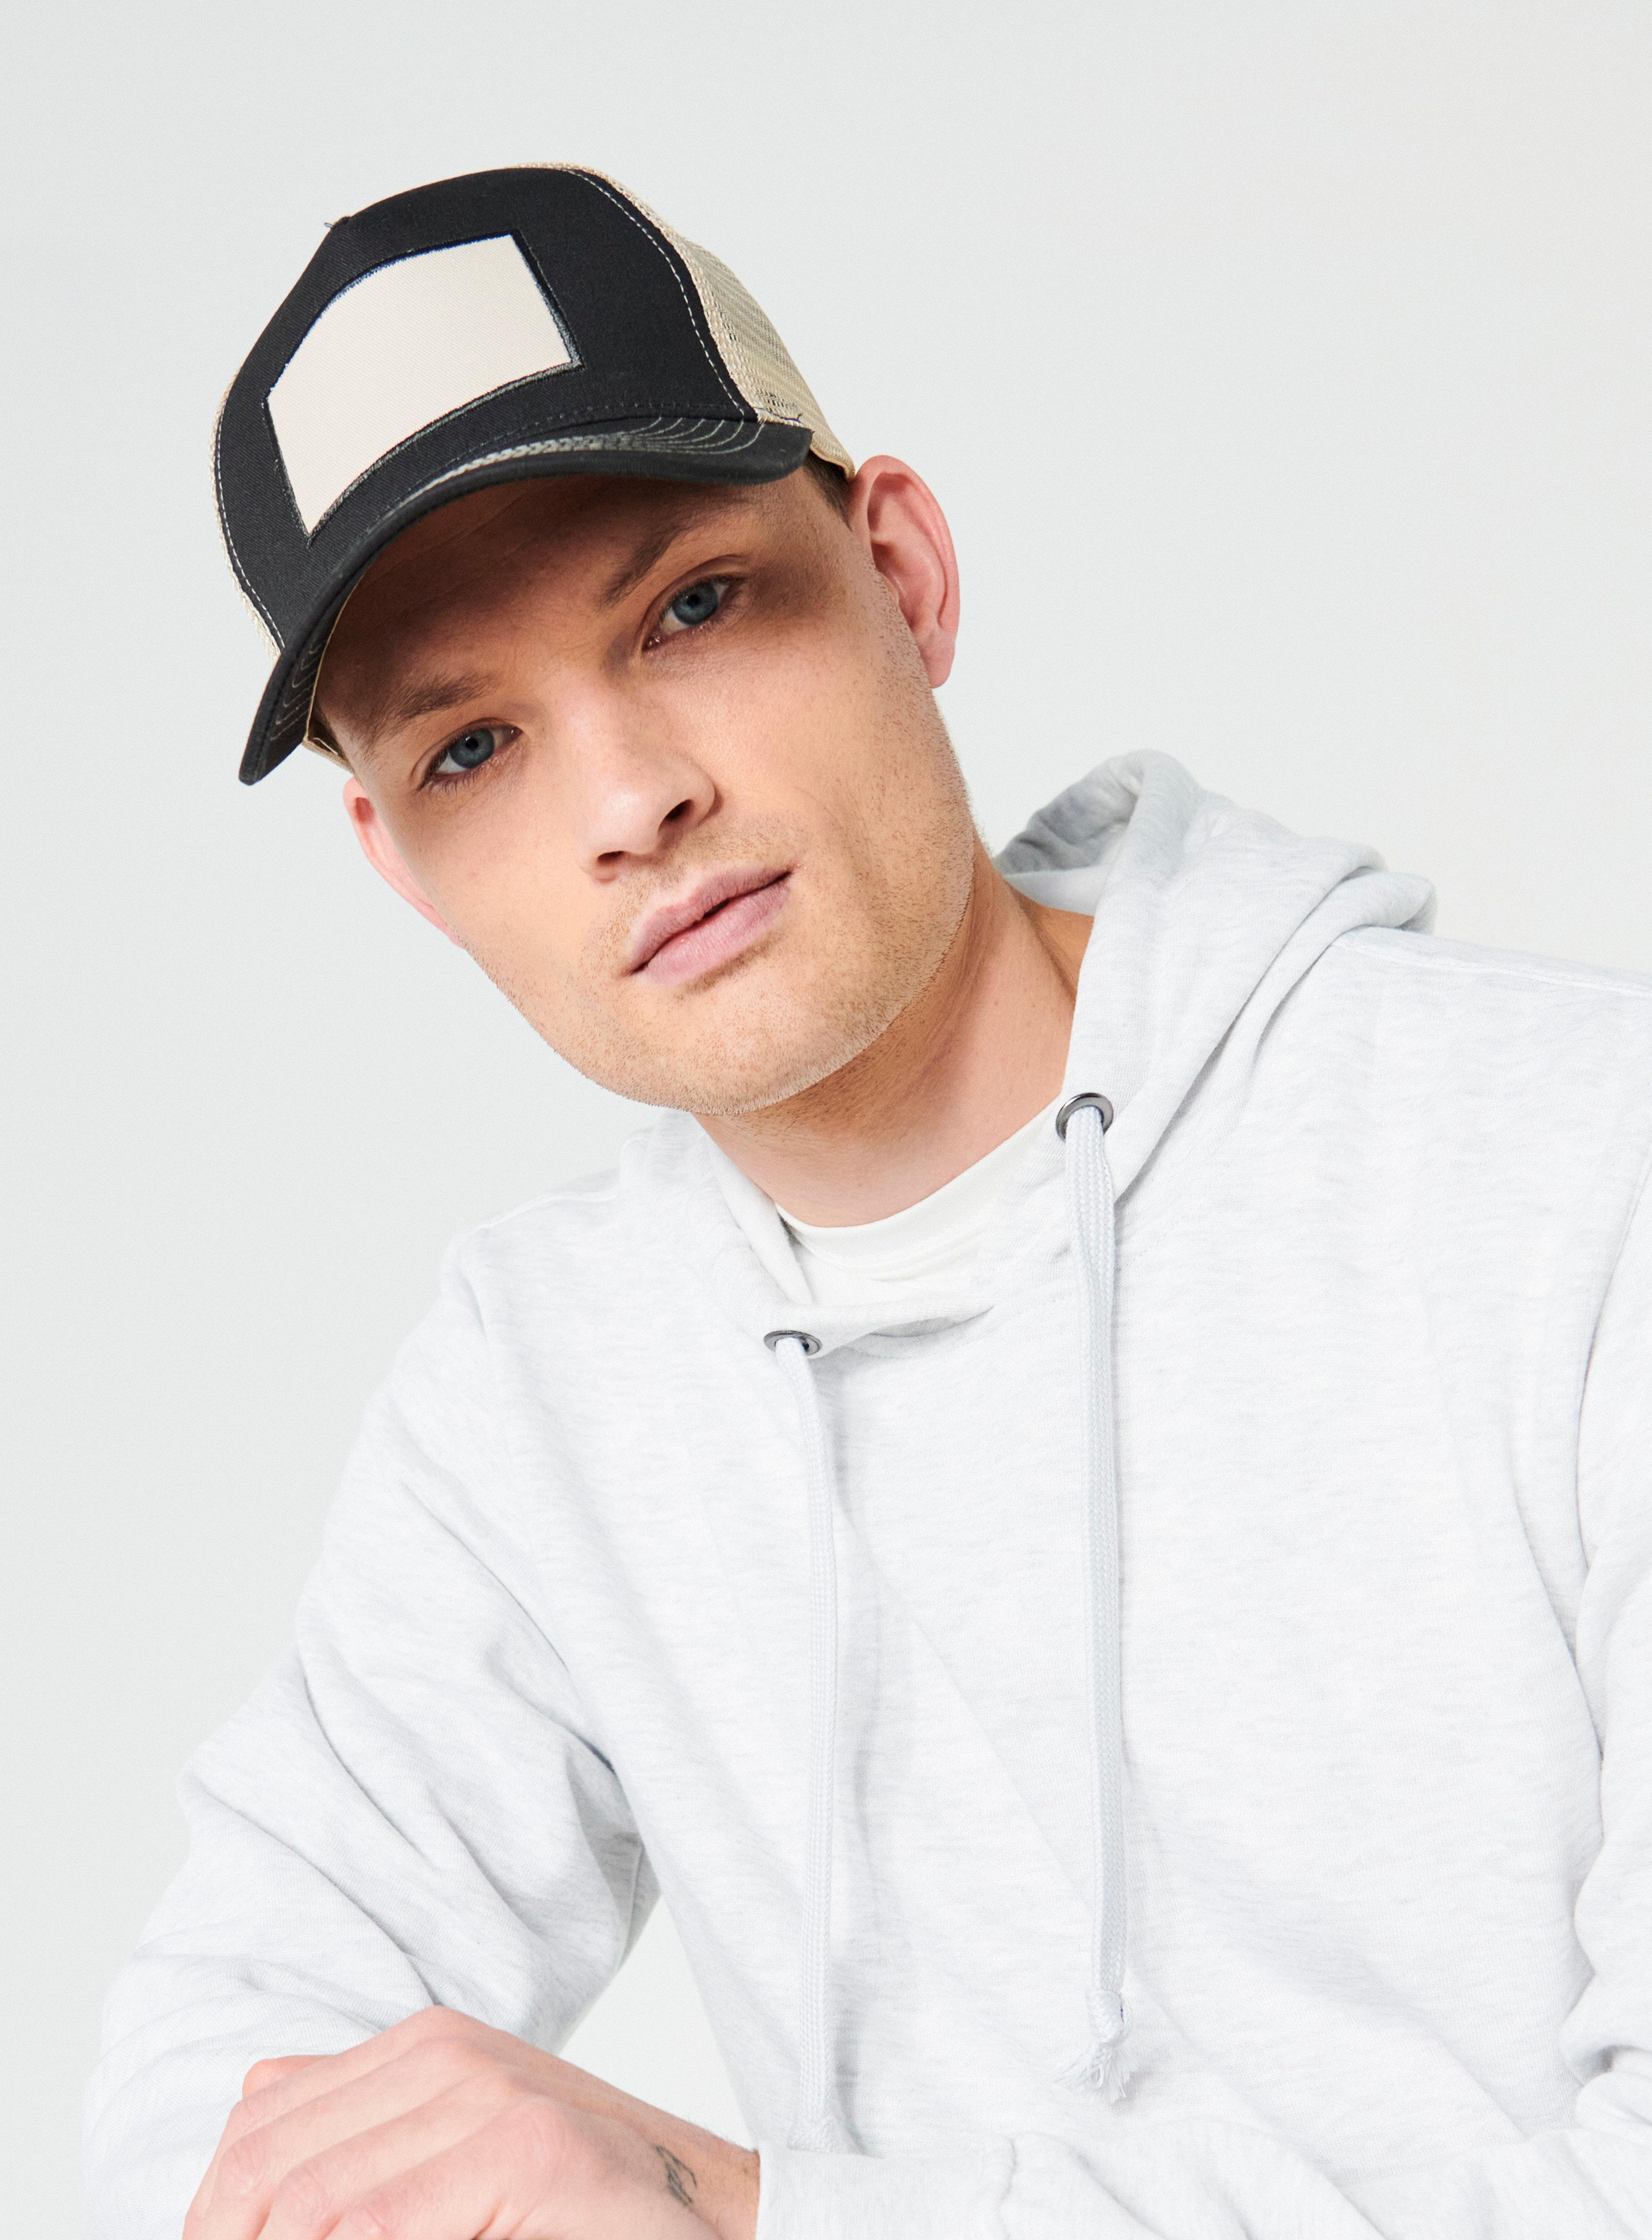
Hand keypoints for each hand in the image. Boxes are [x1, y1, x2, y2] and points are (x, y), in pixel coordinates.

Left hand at [183, 2006, 759, 2239]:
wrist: (713, 2223)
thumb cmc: (581, 2211)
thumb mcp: (457, 2149)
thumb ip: (364, 2126)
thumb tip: (246, 2119)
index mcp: (422, 2047)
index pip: (254, 2130)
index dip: (213, 2215)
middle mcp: (448, 2056)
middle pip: (268, 2173)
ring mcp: (494, 2098)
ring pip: (317, 2208)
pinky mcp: (534, 2154)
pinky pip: (385, 2227)